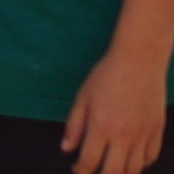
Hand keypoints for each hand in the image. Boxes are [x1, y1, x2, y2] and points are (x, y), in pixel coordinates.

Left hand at [65, 49, 167, 173]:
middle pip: (114, 172)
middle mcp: (123, 136)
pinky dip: (140, 164)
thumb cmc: (106, 76)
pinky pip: (150, 158)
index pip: (89, 162)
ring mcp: (143, 136)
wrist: (138, 62)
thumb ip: (74, 125)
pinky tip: (130, 159)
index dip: (81, 170)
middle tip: (93, 172)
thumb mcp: (82, 97)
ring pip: (134, 170)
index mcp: (101, 127)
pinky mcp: (157, 132)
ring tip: (110, 167)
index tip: (76, 169)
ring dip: (121, 173)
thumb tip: (66, 149)